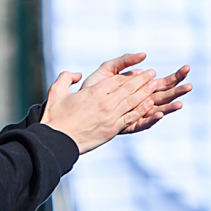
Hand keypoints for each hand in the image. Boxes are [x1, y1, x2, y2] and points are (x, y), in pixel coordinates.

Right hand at [40, 55, 161, 153]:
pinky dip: (142, 109)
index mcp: (93, 92)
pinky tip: (150, 104)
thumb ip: (66, 78)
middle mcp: (105, 103)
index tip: (140, 71)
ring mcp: (110, 117)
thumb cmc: (54, 116)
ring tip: (156, 85)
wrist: (56, 139)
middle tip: (153, 74)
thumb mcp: (55, 91)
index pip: (117, 80)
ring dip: (146, 92)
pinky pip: (131, 117)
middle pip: (128, 89)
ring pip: (133, 101)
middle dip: (143, 80)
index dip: (130, 75)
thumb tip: (78, 74)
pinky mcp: (112, 129)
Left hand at [73, 53, 191, 133]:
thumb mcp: (107, 70)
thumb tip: (144, 55)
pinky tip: (159, 113)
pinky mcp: (126, 125)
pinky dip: (151, 119)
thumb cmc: (92, 87)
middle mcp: (141, 102)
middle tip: (190, 85)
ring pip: (157, 110)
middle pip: (164, 96)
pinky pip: (141, 123)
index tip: (187, 68)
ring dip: (169, 106)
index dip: (176, 76)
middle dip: (178, 90)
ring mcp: (135, 114)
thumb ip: (124, 61)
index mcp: (140, 89)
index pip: (163, 81)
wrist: (77, 106)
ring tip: (181, 102)